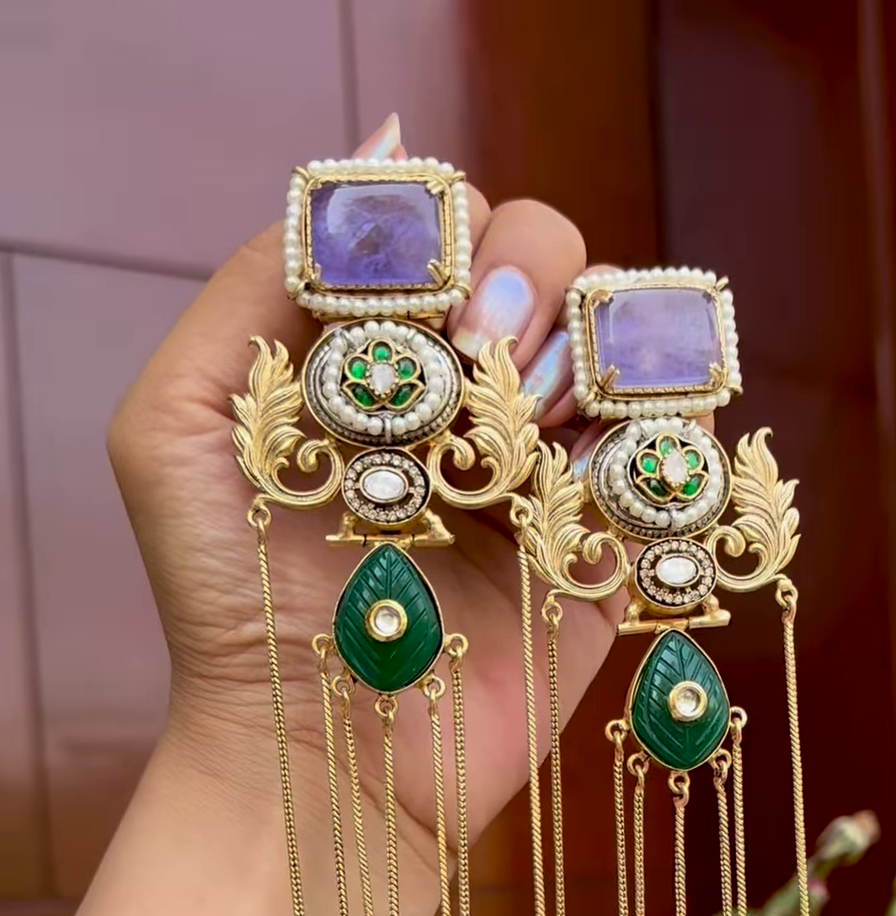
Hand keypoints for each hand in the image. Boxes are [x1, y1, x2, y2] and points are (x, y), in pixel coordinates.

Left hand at [108, 113, 618, 863]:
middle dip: (526, 276)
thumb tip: (385, 148)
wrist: (315, 754)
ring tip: (536, 422)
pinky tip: (593, 467)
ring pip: (627, 335)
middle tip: (482, 355)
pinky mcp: (608, 546)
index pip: (443, 225)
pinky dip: (666, 429)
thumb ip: (254, 283)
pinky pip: (682, 448)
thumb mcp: (181, 423)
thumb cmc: (230, 603)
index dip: (442, 232)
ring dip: (596, 347)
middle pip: (550, 254)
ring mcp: (544, 471)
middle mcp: (467, 400)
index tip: (416, 302)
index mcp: (378, 357)